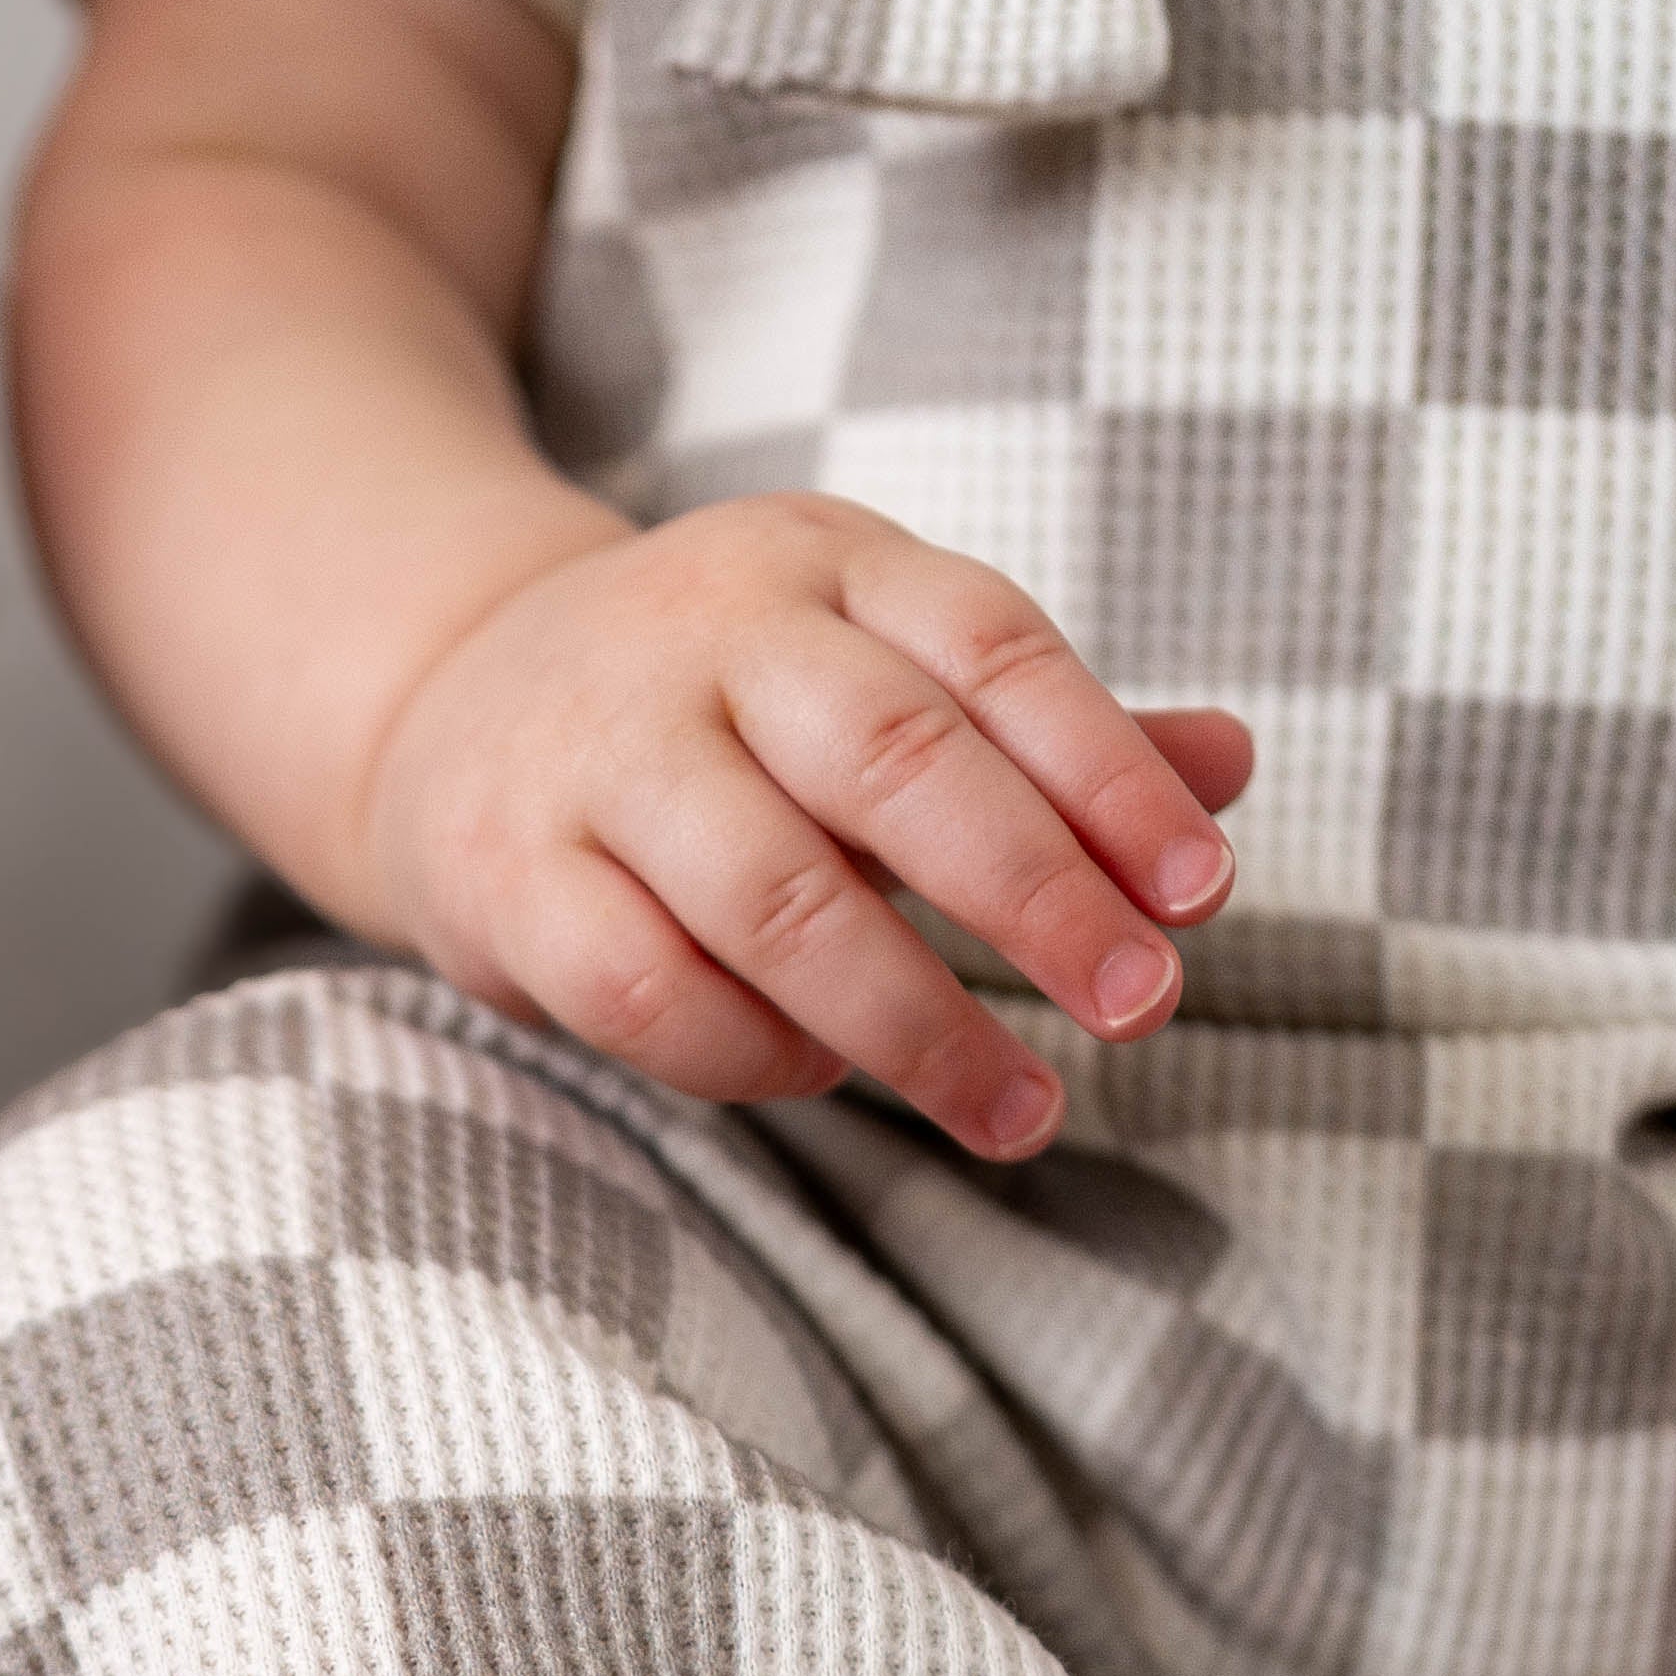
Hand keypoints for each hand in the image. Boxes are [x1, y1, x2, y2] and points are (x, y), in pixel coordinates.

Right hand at [367, 495, 1252, 1158]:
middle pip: (892, 763)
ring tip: (1018, 1110)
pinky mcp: (501, 872)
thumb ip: (1041, 732)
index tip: (1201, 893)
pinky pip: (646, 991)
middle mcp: (703, 636)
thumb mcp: (874, 671)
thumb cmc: (717, 709)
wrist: (445, 698)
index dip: (1110, 774)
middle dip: (1033, 899)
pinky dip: (752, 1055)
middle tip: (1142, 1011)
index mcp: (822, 565)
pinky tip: (817, 1075)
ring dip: (915, 1023)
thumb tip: (1230, 765)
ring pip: (772, 897)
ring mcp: (592, 752)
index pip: (993, 651)